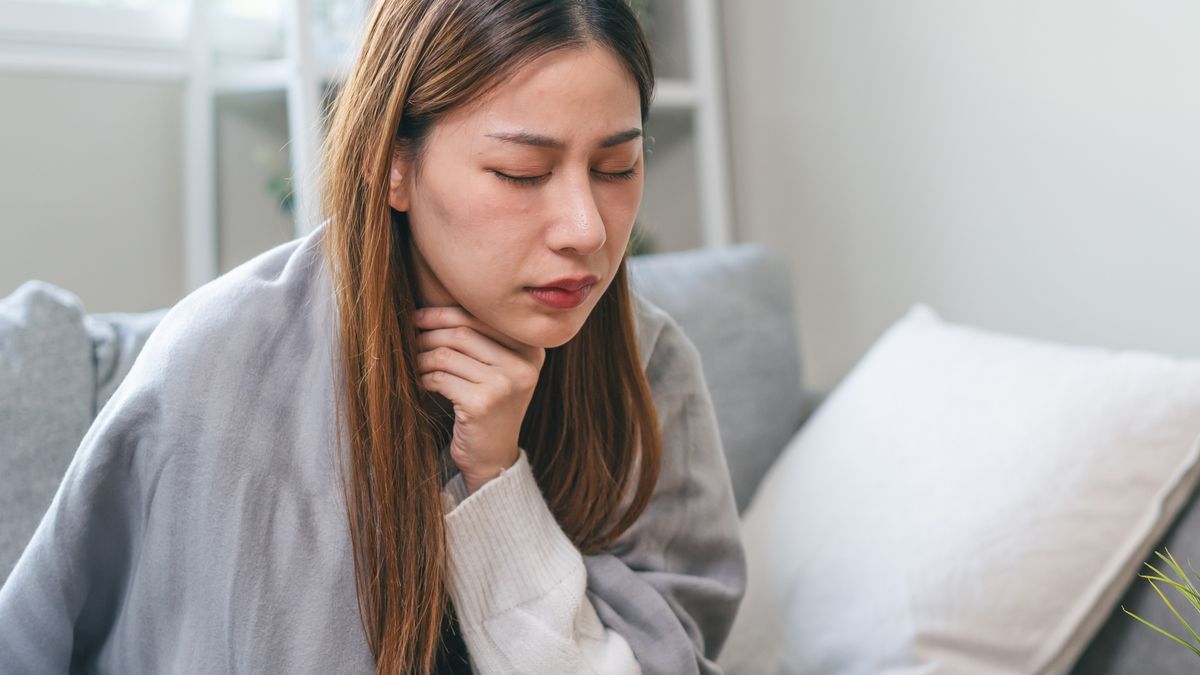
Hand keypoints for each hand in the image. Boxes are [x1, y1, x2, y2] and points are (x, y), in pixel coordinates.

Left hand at [412, 306, 545, 494]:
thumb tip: (430, 308)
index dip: (444, 313)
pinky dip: (425, 378)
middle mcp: (525, 364)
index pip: (482, 317)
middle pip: (463, 333)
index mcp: (531, 349)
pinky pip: (441, 378)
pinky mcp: (483, 403)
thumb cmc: (488, 406)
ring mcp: (506, 384)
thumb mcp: (496, 370)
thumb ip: (480, 339)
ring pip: (447, 354)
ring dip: (423, 357)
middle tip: (411, 340)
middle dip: (430, 334)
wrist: (493, 457)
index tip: (419, 316)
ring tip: (416, 364)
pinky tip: (423, 383)